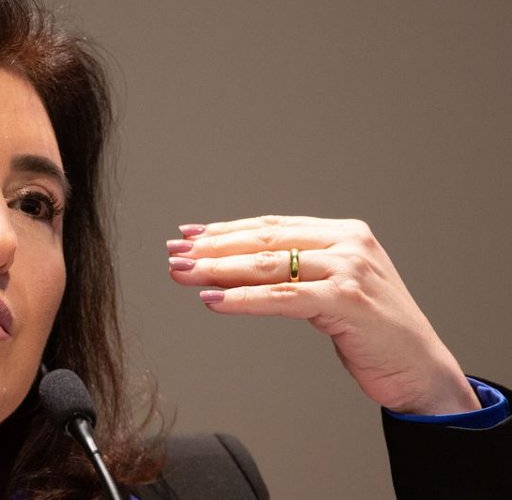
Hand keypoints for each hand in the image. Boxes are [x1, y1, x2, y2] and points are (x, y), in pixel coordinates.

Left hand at [167, 215, 479, 414]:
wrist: (420, 370)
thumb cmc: (372, 332)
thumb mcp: (333, 289)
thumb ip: (298, 271)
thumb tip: (236, 266)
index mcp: (343, 233)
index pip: (271, 226)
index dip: (226, 230)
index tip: (190, 235)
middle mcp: (347, 243)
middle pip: (264, 240)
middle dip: (212, 247)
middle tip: (174, 251)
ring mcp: (349, 269)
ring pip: (267, 265)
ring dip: (216, 270)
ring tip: (181, 273)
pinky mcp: (347, 300)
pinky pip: (282, 298)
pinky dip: (242, 299)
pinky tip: (212, 300)